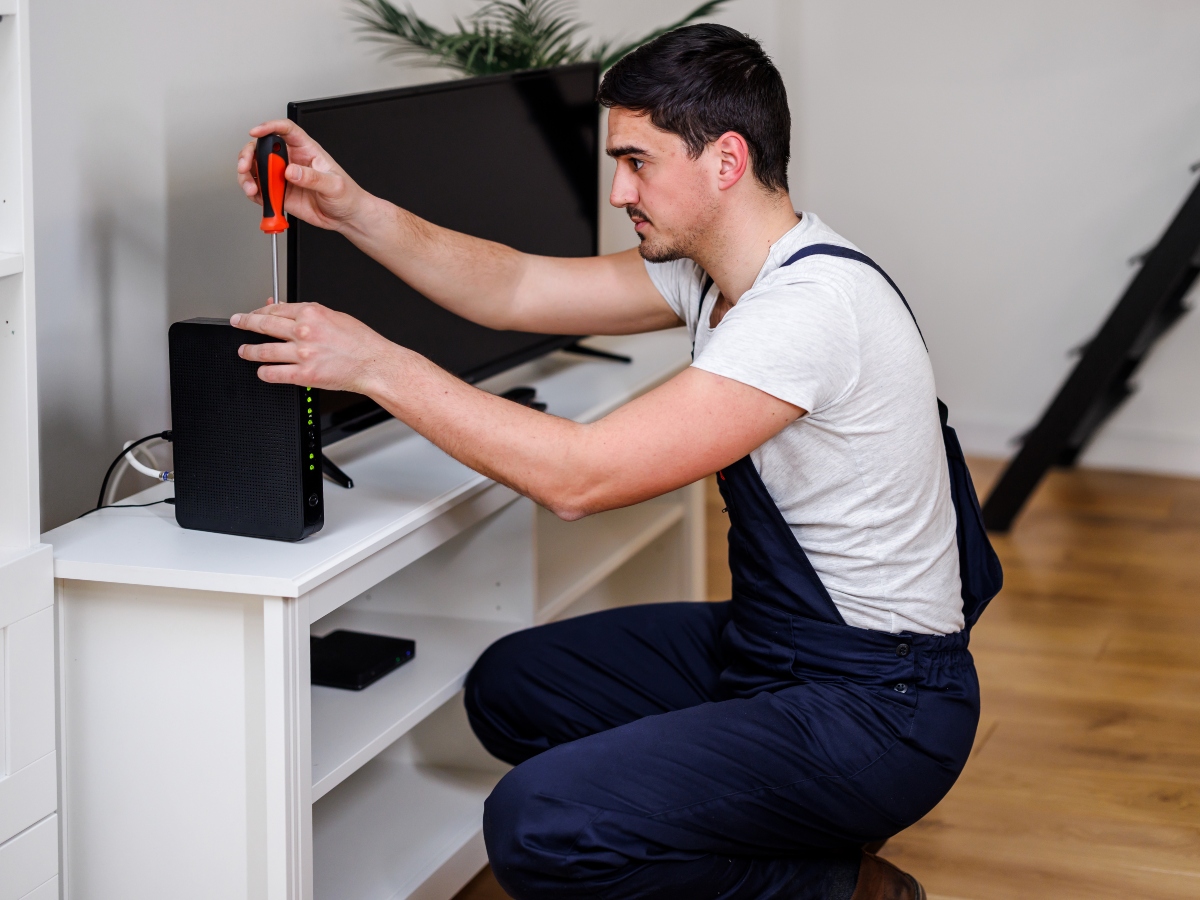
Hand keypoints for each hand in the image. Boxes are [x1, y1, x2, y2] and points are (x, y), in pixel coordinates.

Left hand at [231, 302, 399, 393]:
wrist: (375, 364)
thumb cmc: (362, 342)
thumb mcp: (336, 317)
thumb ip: (310, 315)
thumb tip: (289, 311)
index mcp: (312, 313)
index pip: (277, 309)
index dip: (260, 311)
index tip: (254, 313)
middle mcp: (304, 332)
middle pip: (264, 325)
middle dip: (246, 323)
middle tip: (237, 322)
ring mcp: (302, 354)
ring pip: (264, 351)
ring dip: (249, 351)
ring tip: (244, 351)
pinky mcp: (304, 375)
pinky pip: (274, 373)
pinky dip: (264, 373)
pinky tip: (262, 372)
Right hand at [237, 120, 367, 232]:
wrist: (346, 217)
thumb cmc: (346, 195)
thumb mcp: (334, 184)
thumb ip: (312, 177)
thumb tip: (291, 171)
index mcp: (306, 150)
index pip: (285, 130)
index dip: (269, 127)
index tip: (256, 132)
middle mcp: (291, 160)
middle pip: (262, 148)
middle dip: (249, 155)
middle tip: (246, 167)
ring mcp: (283, 177)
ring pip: (256, 169)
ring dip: (247, 177)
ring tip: (252, 189)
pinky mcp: (280, 193)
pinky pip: (261, 189)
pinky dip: (254, 193)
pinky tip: (258, 197)